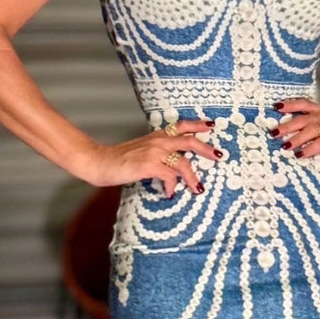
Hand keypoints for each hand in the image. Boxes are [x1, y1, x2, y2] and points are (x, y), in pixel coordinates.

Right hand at [83, 118, 222, 195]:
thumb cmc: (119, 160)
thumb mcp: (141, 151)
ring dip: (192, 177)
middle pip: (189, 141)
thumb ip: (157, 154)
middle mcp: (158, 141)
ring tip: (198, 188)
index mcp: (157, 136)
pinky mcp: (148, 165)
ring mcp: (154, 152)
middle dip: (206, 149)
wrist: (100, 161)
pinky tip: (168, 194)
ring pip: (183, 163)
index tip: (211, 125)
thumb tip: (172, 169)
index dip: (197, 124)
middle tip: (219, 156)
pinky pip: (169, 177)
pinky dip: (171, 187)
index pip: (181, 125)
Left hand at [269, 98, 319, 162]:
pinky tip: (300, 155)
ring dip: (296, 138)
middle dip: (287, 125)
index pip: (304, 104)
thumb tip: (291, 136)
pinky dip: (309, 149)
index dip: (290, 104)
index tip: (275, 107)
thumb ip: (316, 128)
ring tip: (284, 146)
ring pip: (311, 130)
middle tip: (273, 132)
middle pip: (303, 118)